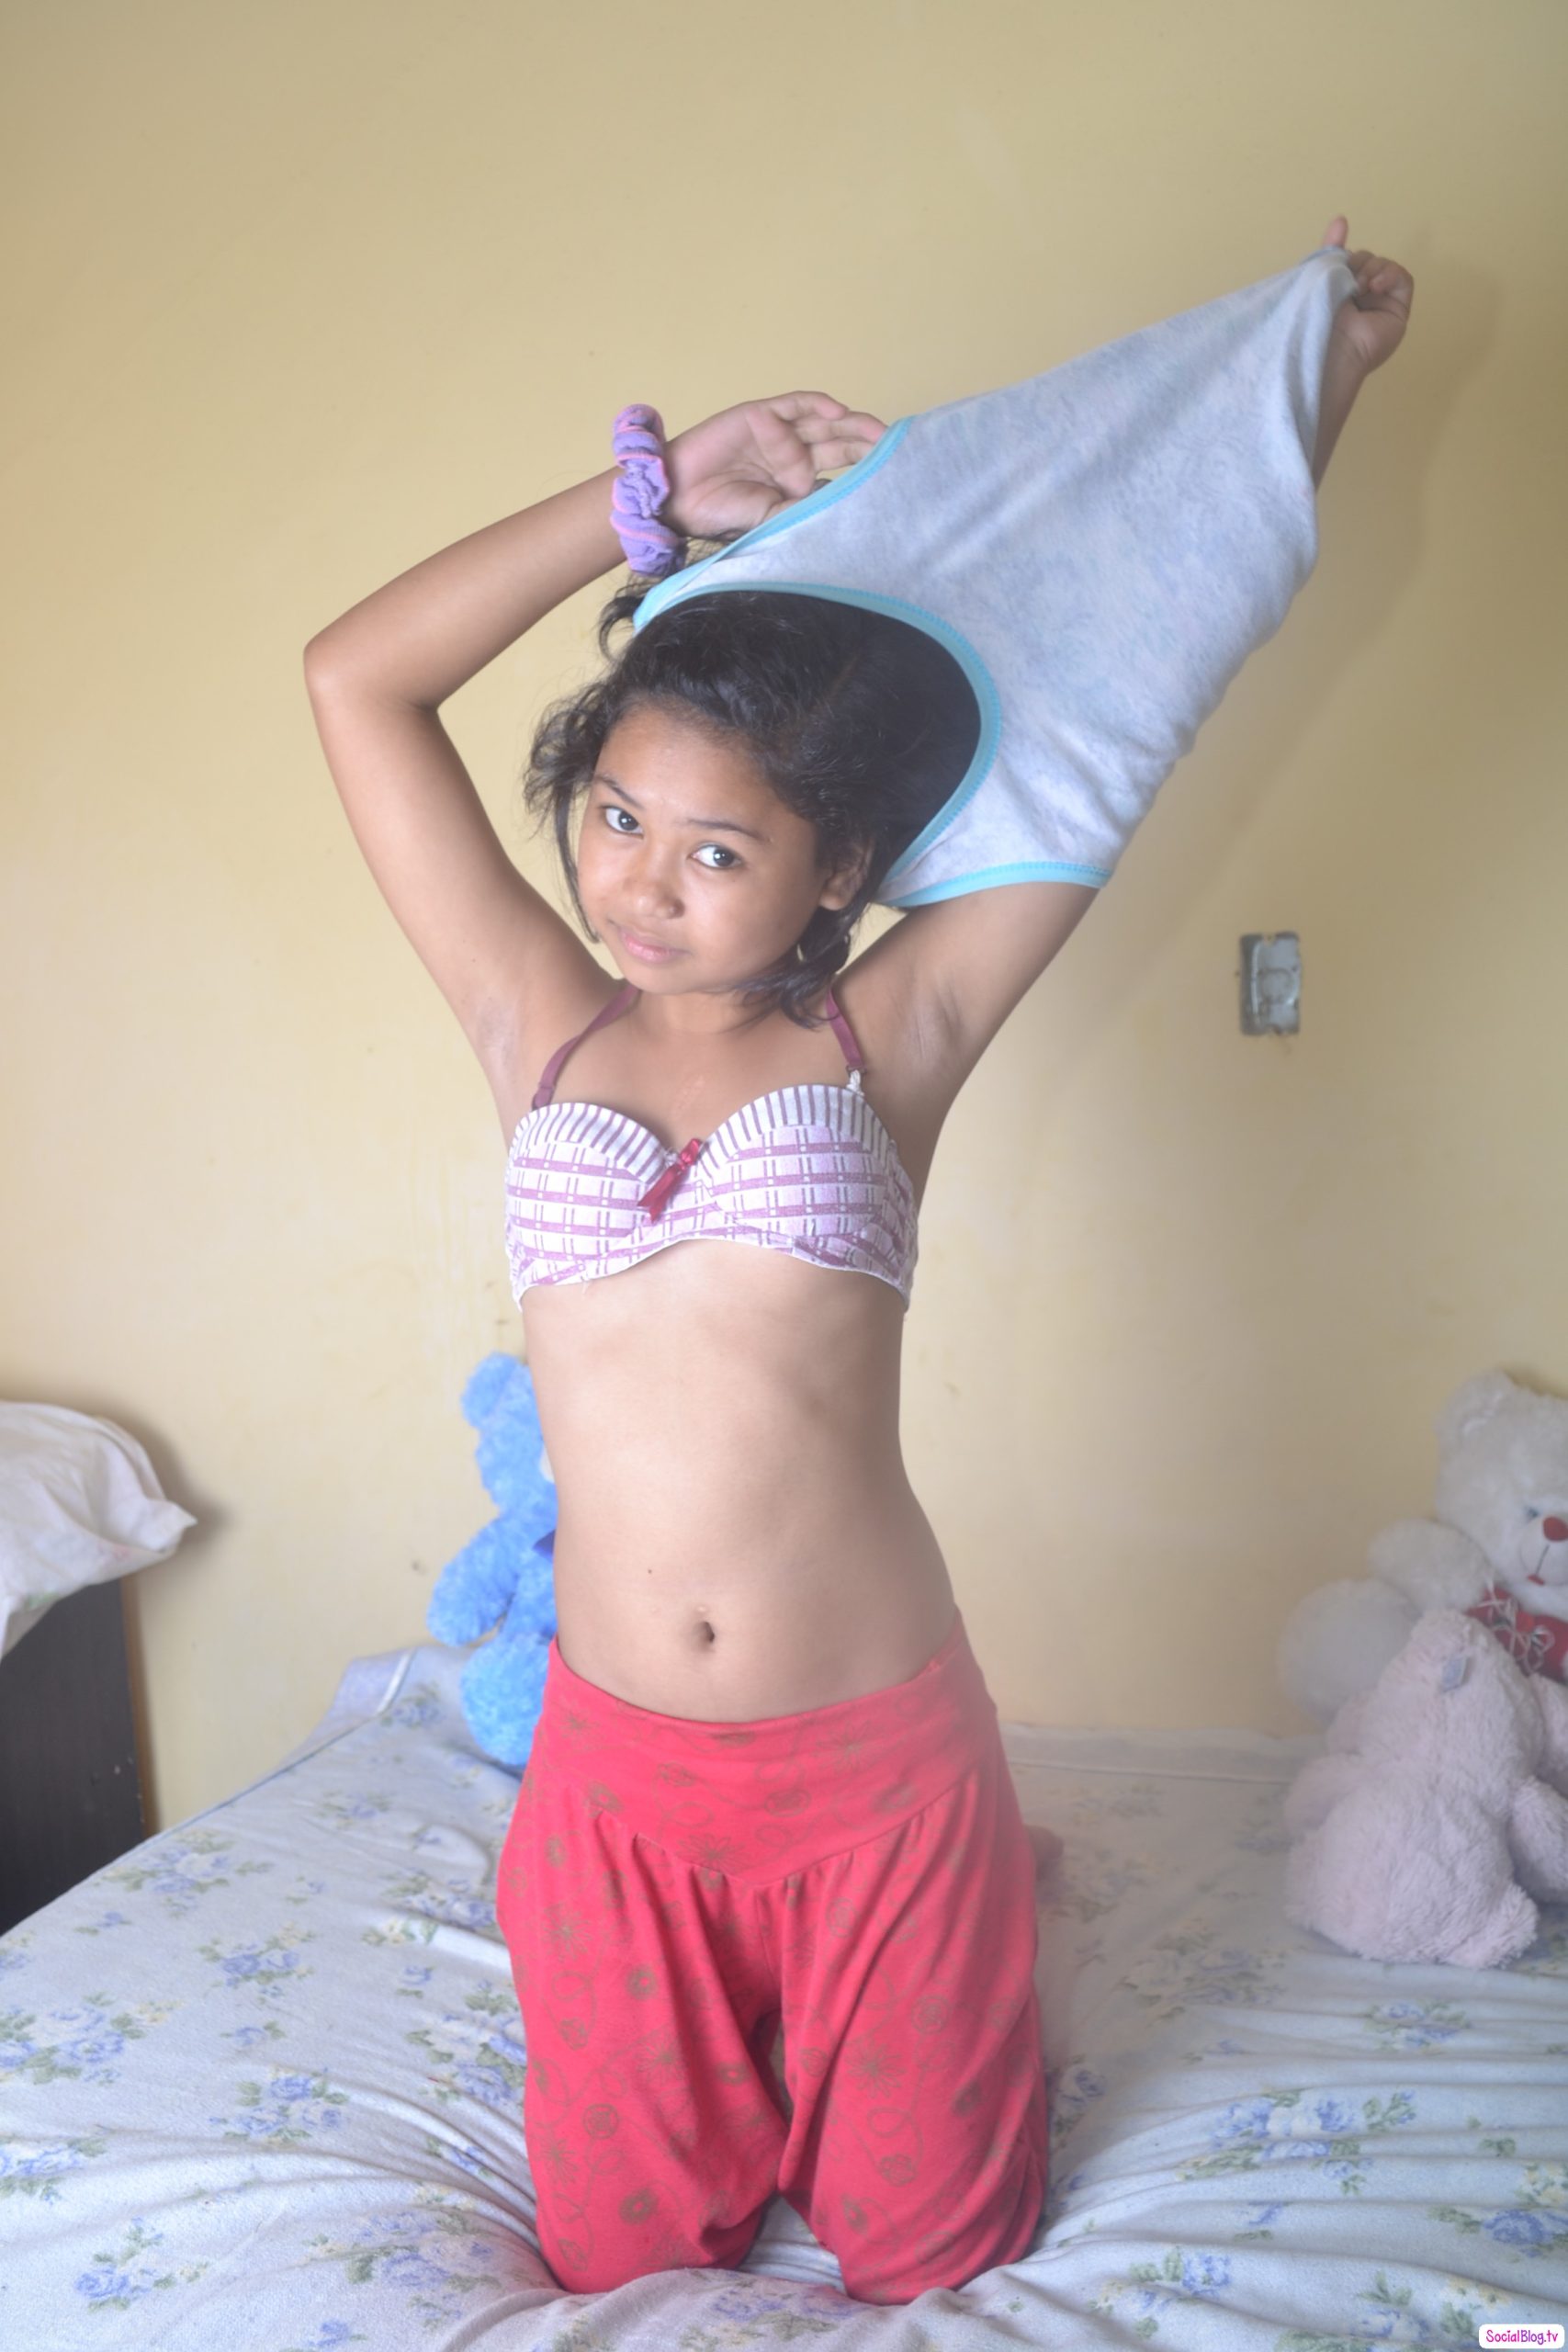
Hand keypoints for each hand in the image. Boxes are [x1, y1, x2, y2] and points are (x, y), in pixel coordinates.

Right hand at [663, 393, 887, 542]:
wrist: (679, 497)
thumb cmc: (720, 513)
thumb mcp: (772, 520)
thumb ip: (804, 511)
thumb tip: (847, 511)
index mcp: (797, 485)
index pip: (839, 474)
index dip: (865, 473)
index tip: (894, 480)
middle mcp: (793, 457)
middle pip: (840, 445)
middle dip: (868, 446)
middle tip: (898, 451)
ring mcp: (779, 435)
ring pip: (824, 423)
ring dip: (853, 424)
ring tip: (880, 433)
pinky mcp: (762, 415)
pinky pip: (796, 404)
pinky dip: (818, 404)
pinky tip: (840, 412)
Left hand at [1321, 216, 1414, 375]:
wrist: (1330, 350)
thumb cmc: (1316, 320)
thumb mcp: (1318, 279)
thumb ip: (1330, 250)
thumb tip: (1341, 218)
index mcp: (1338, 294)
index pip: (1348, 262)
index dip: (1344, 255)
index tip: (1337, 253)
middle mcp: (1360, 300)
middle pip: (1367, 261)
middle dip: (1357, 262)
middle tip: (1346, 280)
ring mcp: (1381, 305)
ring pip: (1384, 266)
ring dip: (1372, 269)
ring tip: (1359, 287)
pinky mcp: (1398, 311)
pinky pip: (1403, 278)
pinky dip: (1391, 275)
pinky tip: (1375, 286)